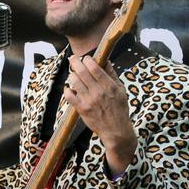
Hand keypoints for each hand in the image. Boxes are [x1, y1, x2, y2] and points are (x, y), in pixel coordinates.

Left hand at [64, 54, 135, 175]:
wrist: (116, 130)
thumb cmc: (119, 109)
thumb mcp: (121, 90)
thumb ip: (112, 75)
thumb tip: (106, 61)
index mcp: (109, 86)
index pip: (95, 68)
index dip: (87, 60)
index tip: (86, 58)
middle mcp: (98, 92)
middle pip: (82, 72)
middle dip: (75, 62)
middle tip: (72, 58)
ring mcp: (89, 101)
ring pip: (75, 82)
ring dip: (72, 74)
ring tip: (73, 73)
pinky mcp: (82, 109)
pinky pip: (70, 96)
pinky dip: (67, 90)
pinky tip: (69, 88)